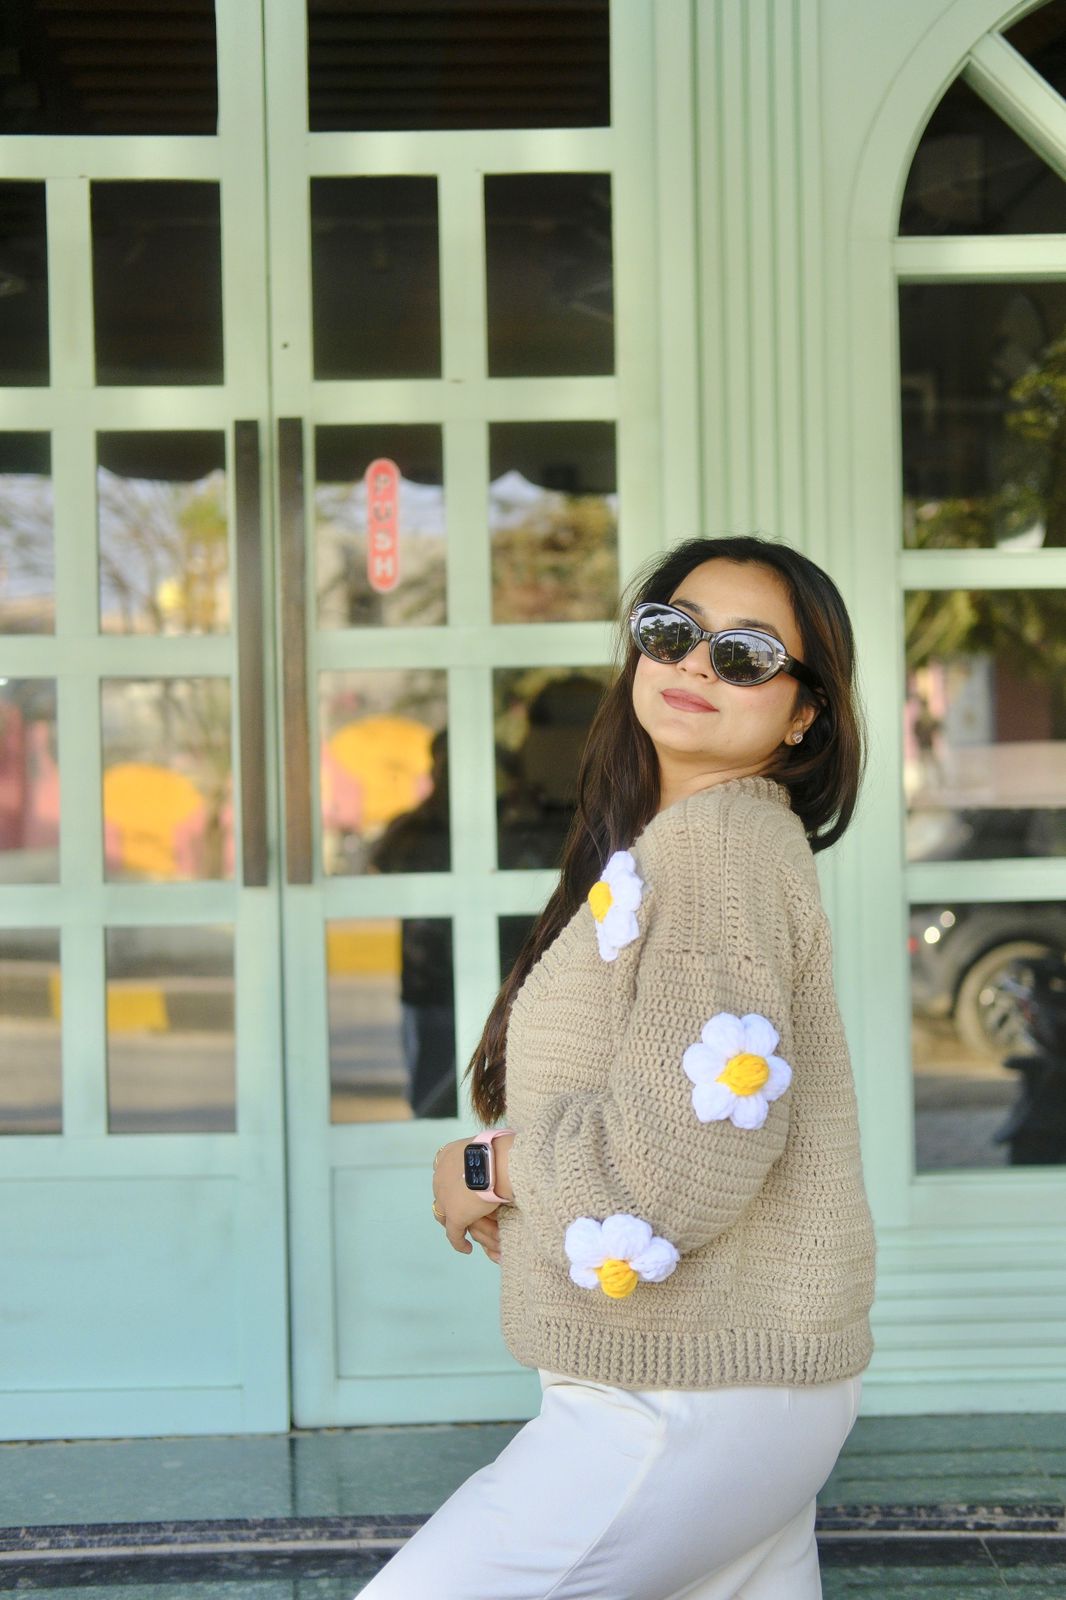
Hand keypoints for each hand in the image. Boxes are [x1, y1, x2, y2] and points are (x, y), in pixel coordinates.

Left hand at [432, 1137, 502, 1255]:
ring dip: (454, 1223)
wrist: (498, 1160)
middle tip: (463, 1213)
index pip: (445, 1174)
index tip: (461, 1191)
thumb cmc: (500, 1149)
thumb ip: (483, 1153)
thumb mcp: (486, 1145)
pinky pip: (454, 1234)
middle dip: (450, 1204)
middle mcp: (440, 1175)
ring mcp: (445, 1197)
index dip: (452, 1185)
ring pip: (445, 1216)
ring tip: (464, 1232)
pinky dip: (459, 1242)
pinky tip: (467, 1248)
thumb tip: (495, 1151)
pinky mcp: (454, 1215)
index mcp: (447, 1155)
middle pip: (442, 1196)